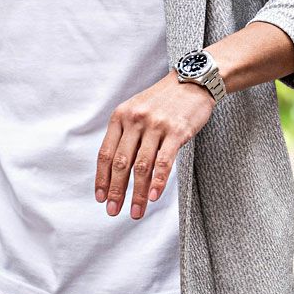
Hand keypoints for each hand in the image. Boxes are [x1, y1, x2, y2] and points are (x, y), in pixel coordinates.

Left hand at [94, 71, 214, 219]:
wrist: (192, 82)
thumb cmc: (163, 100)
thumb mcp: (136, 110)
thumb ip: (126, 134)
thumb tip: (115, 170)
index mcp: (121, 116)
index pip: (105, 153)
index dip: (101, 178)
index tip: (100, 197)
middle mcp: (135, 119)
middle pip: (120, 163)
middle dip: (116, 191)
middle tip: (113, 211)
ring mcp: (156, 125)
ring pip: (141, 166)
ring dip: (137, 193)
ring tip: (136, 212)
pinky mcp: (176, 131)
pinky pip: (164, 161)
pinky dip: (157, 182)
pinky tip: (153, 196)